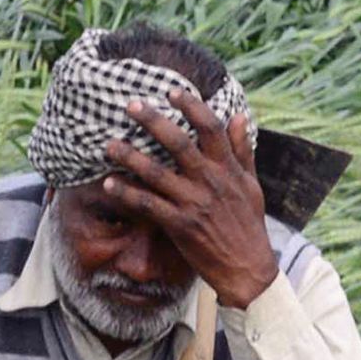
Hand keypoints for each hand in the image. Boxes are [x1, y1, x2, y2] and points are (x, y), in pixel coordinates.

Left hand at [97, 86, 279, 309]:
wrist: (247, 269)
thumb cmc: (249, 226)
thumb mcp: (251, 184)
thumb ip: (242, 149)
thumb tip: (238, 116)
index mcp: (228, 169)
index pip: (210, 128)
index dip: (191, 106)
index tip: (172, 91)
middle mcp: (210, 181)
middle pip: (179, 143)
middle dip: (153, 121)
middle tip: (131, 105)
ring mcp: (194, 203)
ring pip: (156, 173)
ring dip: (130, 157)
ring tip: (109, 145)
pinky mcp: (180, 226)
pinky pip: (148, 205)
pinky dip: (127, 194)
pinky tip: (109, 184)